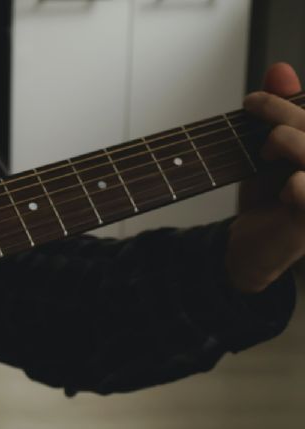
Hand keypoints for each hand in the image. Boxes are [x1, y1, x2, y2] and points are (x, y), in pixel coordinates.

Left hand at [227, 63, 304, 292]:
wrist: (246, 247)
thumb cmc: (266, 197)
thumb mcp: (269, 149)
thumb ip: (282, 110)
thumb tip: (280, 69)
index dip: (288, 104)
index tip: (251, 102)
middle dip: (282, 115)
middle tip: (253, 122)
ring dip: (286, 143)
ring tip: (266, 155)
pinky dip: (293, 186)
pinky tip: (283, 192)